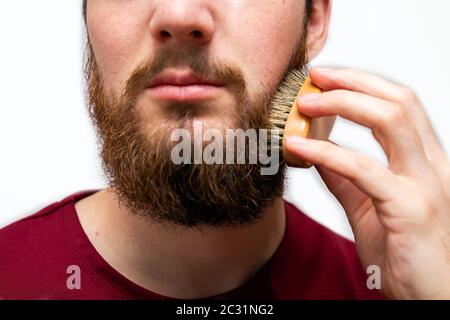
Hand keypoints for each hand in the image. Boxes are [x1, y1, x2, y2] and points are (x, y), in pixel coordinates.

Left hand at [285, 67, 449, 298]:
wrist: (428, 297)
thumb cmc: (402, 254)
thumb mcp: (366, 209)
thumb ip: (344, 180)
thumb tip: (317, 153)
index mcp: (423, 163)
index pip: (399, 106)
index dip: (362, 85)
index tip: (327, 79)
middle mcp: (431, 166)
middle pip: (399, 101)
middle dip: (354, 81)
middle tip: (315, 78)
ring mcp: (425, 185)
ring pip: (391, 120)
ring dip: (343, 103)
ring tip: (305, 103)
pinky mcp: (410, 209)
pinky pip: (364, 169)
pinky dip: (327, 152)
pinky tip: (298, 146)